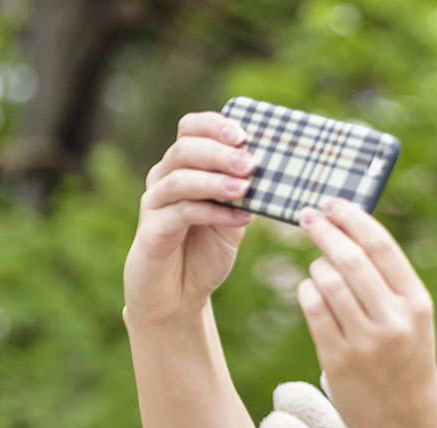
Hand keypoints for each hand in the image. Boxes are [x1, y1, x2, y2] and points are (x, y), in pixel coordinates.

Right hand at [123, 112, 256, 326]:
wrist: (179, 292)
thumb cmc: (207, 249)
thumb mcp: (234, 216)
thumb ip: (247, 193)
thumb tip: (283, 171)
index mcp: (184, 167)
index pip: (190, 129)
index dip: (213, 125)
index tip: (243, 133)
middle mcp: (164, 179)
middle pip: (184, 149)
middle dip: (219, 152)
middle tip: (250, 163)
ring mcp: (155, 204)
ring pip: (179, 180)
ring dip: (214, 181)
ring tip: (244, 187)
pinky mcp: (153, 231)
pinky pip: (181, 214)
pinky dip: (213, 213)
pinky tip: (240, 219)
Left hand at [294, 199, 436, 427]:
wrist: (411, 421)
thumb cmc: (408, 361)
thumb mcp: (413, 320)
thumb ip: (388, 283)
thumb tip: (350, 235)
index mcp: (417, 302)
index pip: (382, 246)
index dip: (353, 218)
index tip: (333, 202)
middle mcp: (394, 319)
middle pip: (350, 258)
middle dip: (324, 230)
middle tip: (307, 215)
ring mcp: (366, 341)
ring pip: (326, 281)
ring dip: (315, 265)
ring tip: (317, 265)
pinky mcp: (338, 360)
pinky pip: (313, 310)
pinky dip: (307, 292)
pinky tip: (310, 291)